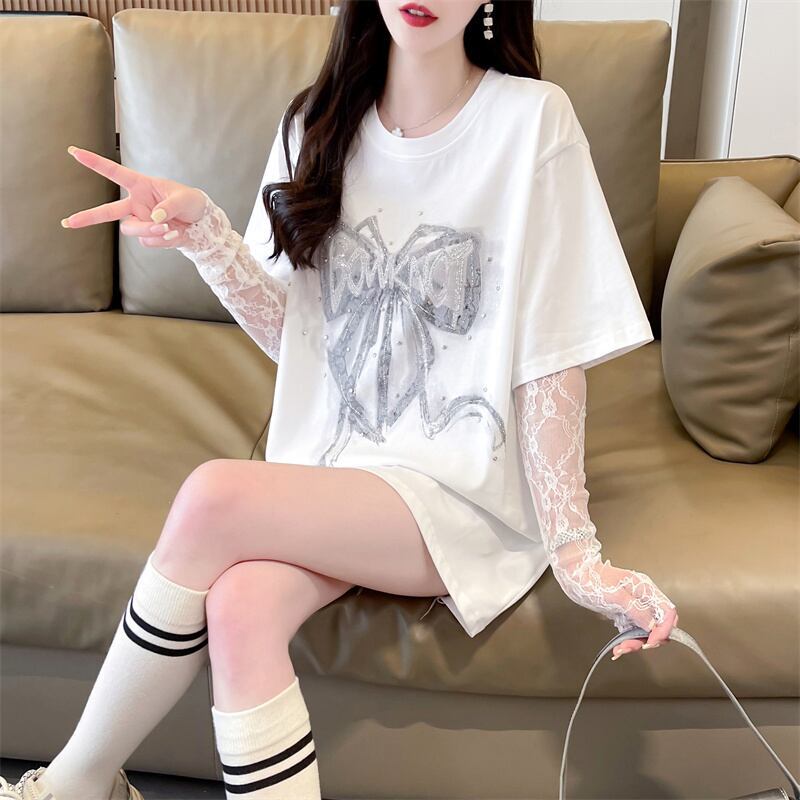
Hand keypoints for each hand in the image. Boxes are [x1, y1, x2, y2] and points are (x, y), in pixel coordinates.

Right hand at [60, 145, 206, 247]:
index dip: (95, 162)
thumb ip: (168, 207)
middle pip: (107, 211)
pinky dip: (163, 240)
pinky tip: (175, 234)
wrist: (201, 224)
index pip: (115, 173)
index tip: (74, 152)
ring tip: (169, 228)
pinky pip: (148, 241)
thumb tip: (154, 219)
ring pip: (131, 230)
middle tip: (68, 222)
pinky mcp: (147, 236)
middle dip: (88, 217)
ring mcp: (140, 221)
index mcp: (141, 186)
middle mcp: (137, 204)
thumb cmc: (190, 203)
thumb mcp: (184, 199)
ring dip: (149, 230)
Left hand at [550, 538, 678, 659]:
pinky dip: (627, 640)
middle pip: (658, 624)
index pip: (668, 612)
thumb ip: (637, 611)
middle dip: (648, 639)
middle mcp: (643, 598)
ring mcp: (633, 606)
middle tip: (631, 646)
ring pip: (645, 630)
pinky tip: (618, 648)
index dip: (665, 629)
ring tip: (620, 649)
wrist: (576, 574)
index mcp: (646, 590)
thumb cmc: (594, 581)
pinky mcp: (623, 612)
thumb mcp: (616, 596)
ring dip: (635, 642)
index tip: (653, 642)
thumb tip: (653, 626)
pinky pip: (632, 630)